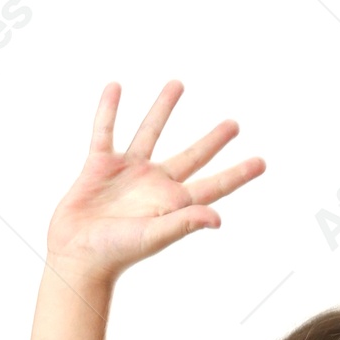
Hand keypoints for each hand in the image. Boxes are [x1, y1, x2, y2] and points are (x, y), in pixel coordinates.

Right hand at [45, 79, 264, 283]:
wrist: (77, 256)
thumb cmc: (116, 253)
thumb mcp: (154, 237)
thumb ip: (184, 223)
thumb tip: (218, 218)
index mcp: (173, 203)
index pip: (214, 184)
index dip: (238, 174)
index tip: (262, 163)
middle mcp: (155, 184)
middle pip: (193, 156)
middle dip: (214, 140)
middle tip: (235, 124)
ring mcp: (128, 172)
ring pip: (150, 131)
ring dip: (164, 108)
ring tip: (178, 84)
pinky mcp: (100, 165)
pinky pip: (106, 130)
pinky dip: (109, 109)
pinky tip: (115, 87)